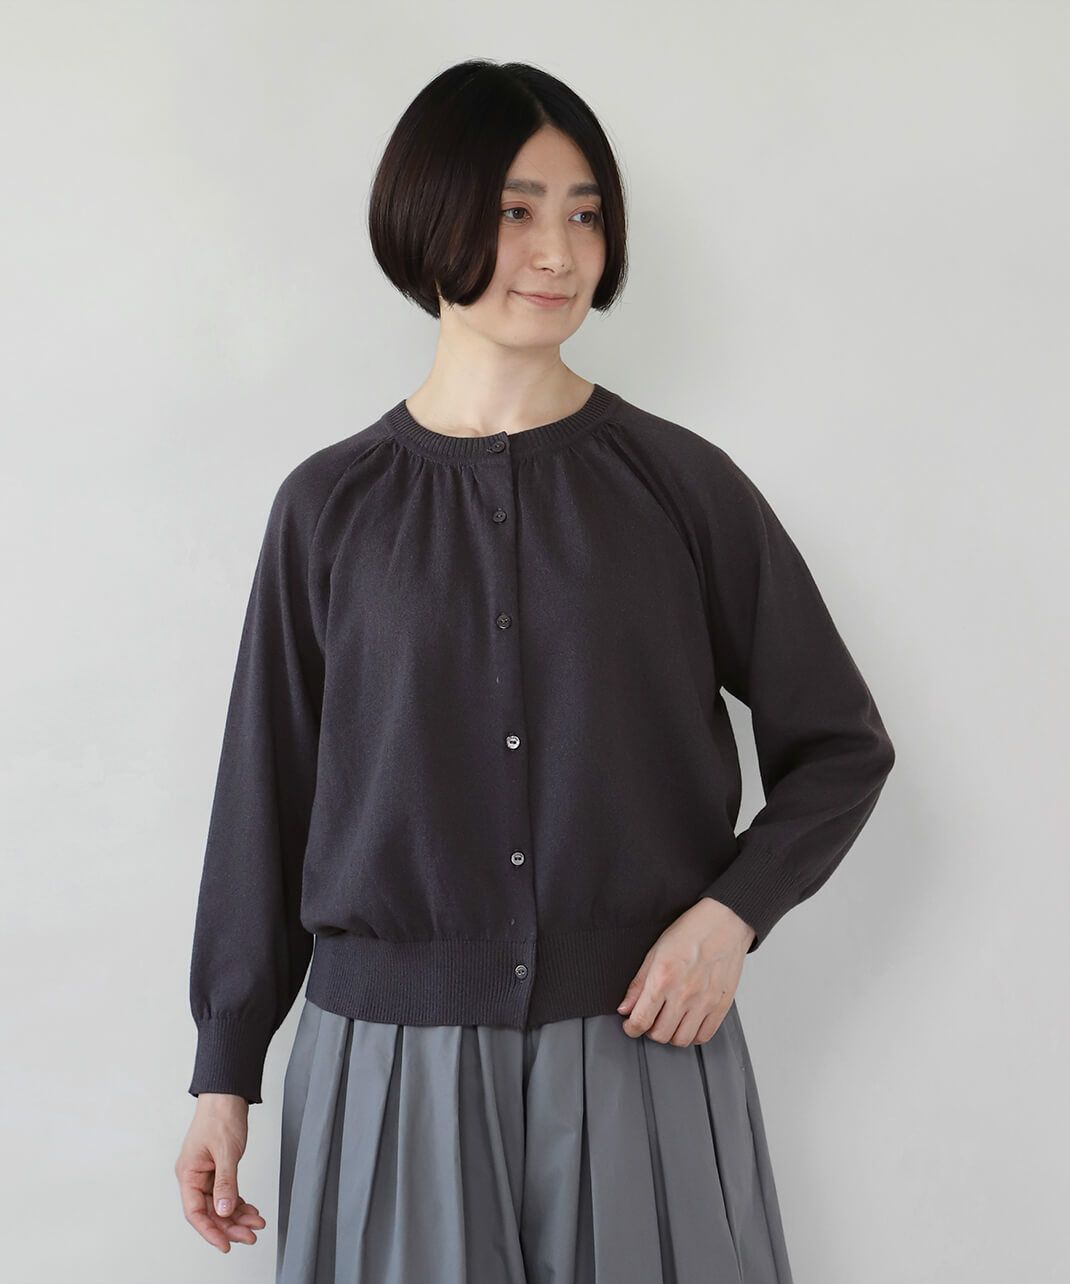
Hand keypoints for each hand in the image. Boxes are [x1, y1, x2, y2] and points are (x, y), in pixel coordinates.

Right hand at [175, 1094, 265, 1253]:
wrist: (227, 1093)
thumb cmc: (220, 1115)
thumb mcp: (226, 1151)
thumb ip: (226, 1183)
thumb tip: (224, 1211)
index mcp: (188, 1173)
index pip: (195, 1212)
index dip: (210, 1231)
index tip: (226, 1244)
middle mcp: (194, 1176)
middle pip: (210, 1211)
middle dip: (230, 1226)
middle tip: (250, 1235)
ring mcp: (206, 1173)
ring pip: (220, 1204)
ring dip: (238, 1216)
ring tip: (256, 1224)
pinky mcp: (218, 1169)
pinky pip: (227, 1193)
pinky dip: (239, 1203)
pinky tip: (251, 1210)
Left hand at [616, 897, 755, 1045]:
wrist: (724, 923)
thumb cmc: (690, 932)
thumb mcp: (655, 952)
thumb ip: (638, 984)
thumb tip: (625, 1008)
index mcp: (663, 979)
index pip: (641, 1020)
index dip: (631, 1028)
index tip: (631, 1026)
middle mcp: (683, 994)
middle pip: (660, 1035)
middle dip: (650, 1030)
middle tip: (651, 1019)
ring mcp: (704, 1002)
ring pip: (681, 1040)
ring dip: (671, 1035)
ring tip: (670, 1021)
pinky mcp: (721, 1006)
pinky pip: (704, 1036)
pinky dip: (693, 1035)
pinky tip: (688, 1022)